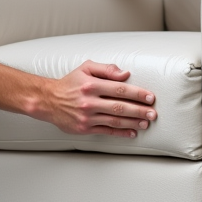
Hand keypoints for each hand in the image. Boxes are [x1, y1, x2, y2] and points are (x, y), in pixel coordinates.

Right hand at [39, 61, 156, 137]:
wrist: (48, 101)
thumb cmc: (69, 83)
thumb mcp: (86, 68)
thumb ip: (106, 69)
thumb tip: (125, 74)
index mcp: (91, 85)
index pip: (119, 89)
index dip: (137, 93)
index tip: (149, 97)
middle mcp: (89, 101)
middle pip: (120, 106)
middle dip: (139, 110)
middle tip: (152, 113)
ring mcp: (87, 116)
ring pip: (115, 120)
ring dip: (133, 122)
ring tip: (146, 123)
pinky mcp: (84, 128)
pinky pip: (106, 131)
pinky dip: (121, 133)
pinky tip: (132, 132)